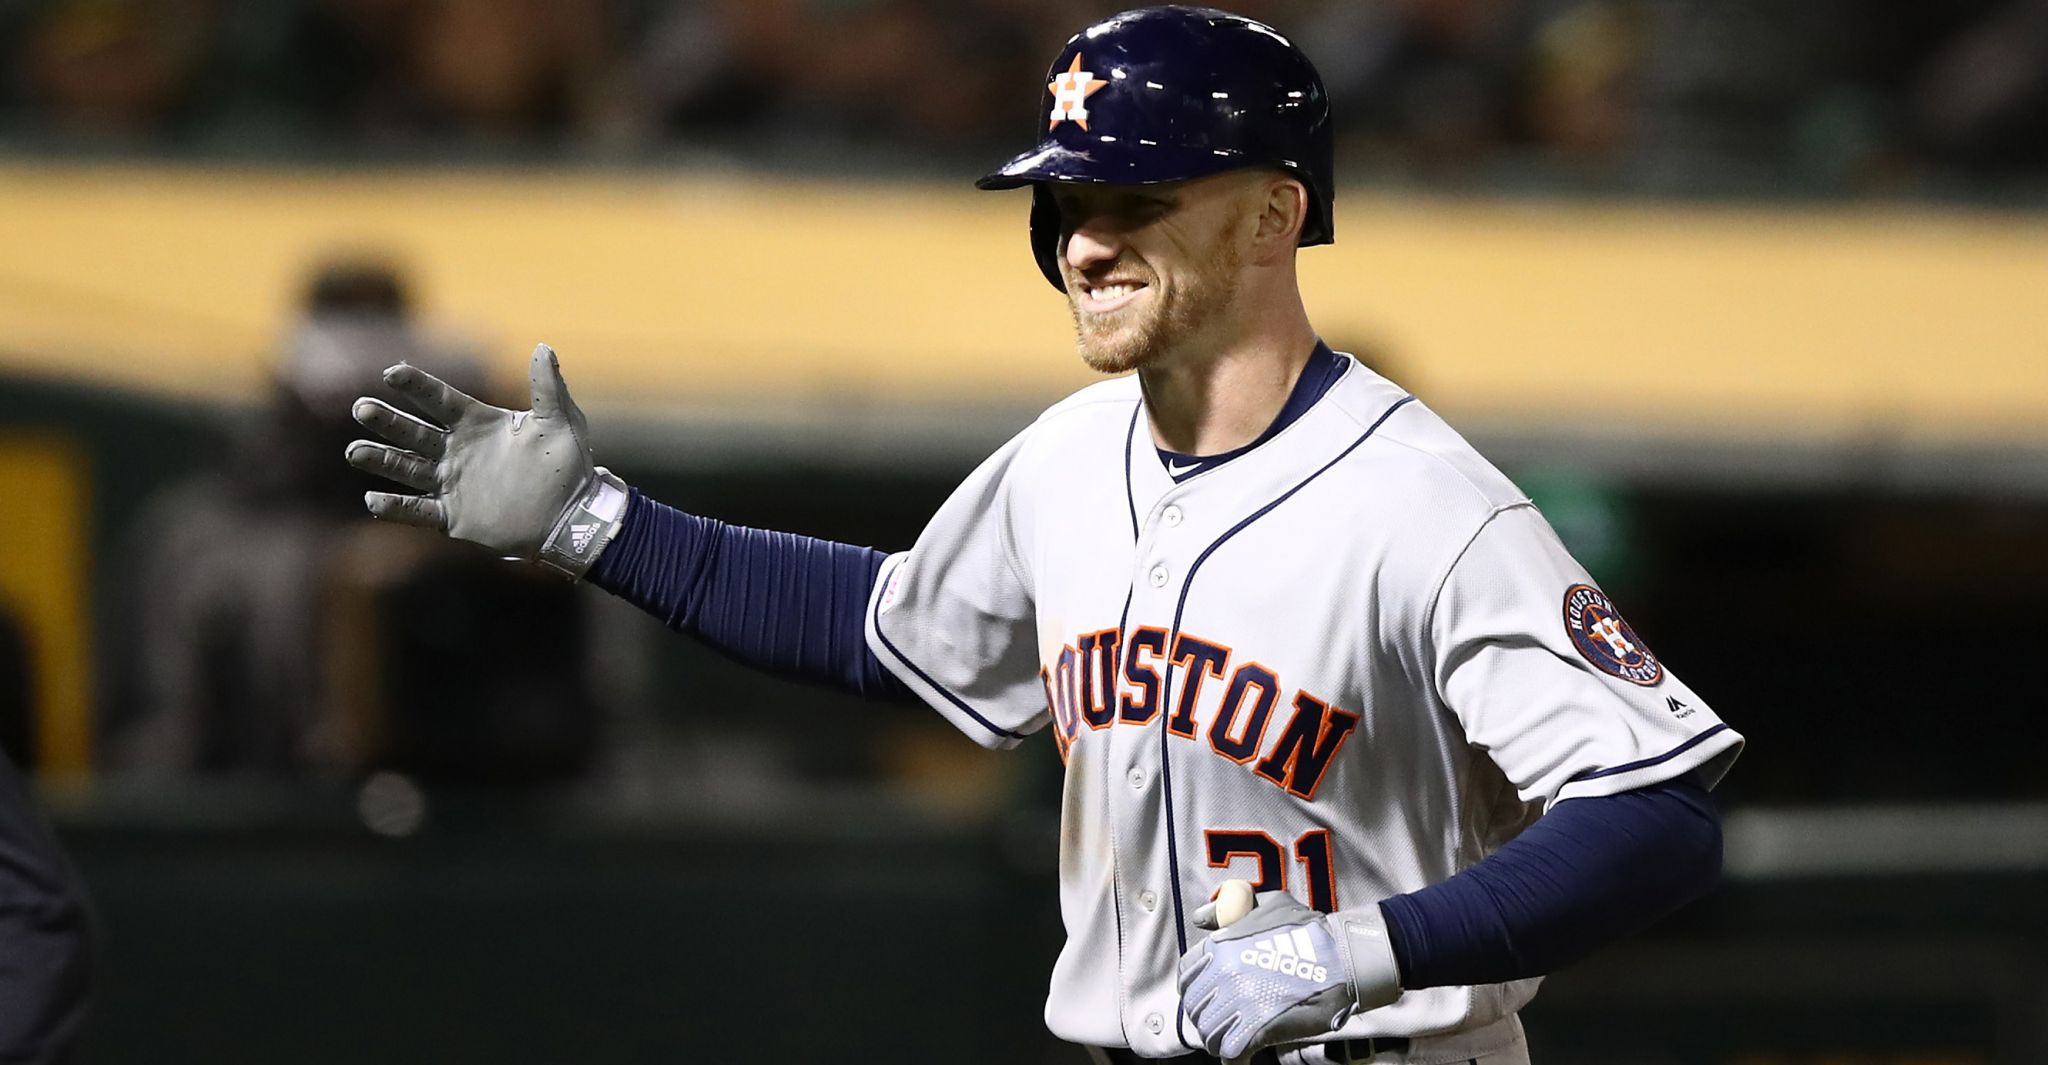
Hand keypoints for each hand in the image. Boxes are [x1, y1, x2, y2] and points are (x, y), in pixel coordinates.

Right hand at [345, 342, 627, 577]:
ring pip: (407, 469)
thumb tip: (543, 346)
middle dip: (387, 420)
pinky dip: (396, 508)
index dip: (416, 385)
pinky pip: (418, 510)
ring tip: (354, 451)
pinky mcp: (453, 516)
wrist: (573, 516)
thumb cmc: (568, 466)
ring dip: (381, 459)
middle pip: (414, 432)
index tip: (391, 372)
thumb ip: (548, 387)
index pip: (440, 399)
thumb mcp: (561, 423)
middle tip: (361, 408)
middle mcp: (458, 450)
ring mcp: (452, 483)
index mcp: (478, 423)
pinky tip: (372, 501)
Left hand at [1176, 891, 1401, 1059]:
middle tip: (1221, 1017)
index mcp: (1221, 948)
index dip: (1195, 986)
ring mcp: (1240, 1005)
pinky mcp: (1258, 1031)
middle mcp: (1224, 977)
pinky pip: (1230, 1053)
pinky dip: (1233, 1056)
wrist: (1343, 958)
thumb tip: (1201, 920)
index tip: (1207, 993)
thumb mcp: (1265, 904)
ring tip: (1231, 1035)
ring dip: (1217, 1036)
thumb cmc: (1308, 931)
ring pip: (1209, 1033)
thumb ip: (1228, 910)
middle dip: (1205, 1013)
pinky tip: (1241, 1053)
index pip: (1187, 975)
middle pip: (1195, 1007)